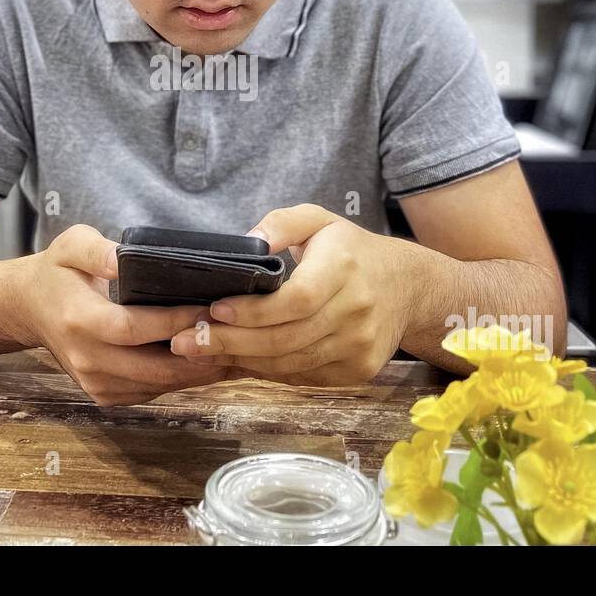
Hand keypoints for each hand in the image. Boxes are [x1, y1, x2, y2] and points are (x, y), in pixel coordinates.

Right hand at [18, 224, 229, 405]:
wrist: (28, 309)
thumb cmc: (56, 272)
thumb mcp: (71, 245)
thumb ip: (98, 250)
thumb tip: (122, 259)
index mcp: (80, 320)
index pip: (136, 328)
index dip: (176, 322)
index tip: (212, 309)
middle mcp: (87, 359)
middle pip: (154, 367)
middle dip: (199, 355)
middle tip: (237, 338)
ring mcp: (95, 383)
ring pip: (157, 385)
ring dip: (197, 373)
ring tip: (233, 352)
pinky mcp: (104, 394)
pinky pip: (150, 392)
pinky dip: (180, 381)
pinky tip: (207, 364)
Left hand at [168, 205, 419, 385]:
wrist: (408, 287)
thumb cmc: (353, 251)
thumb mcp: (321, 220)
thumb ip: (283, 222)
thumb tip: (250, 240)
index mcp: (343, 269)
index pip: (294, 301)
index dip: (252, 312)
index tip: (215, 309)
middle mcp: (355, 311)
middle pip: (286, 338)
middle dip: (231, 342)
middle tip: (187, 340)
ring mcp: (358, 346)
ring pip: (291, 363)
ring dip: (243, 361)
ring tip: (203, 351)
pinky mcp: (358, 370)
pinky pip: (304, 375)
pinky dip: (268, 371)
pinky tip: (239, 361)